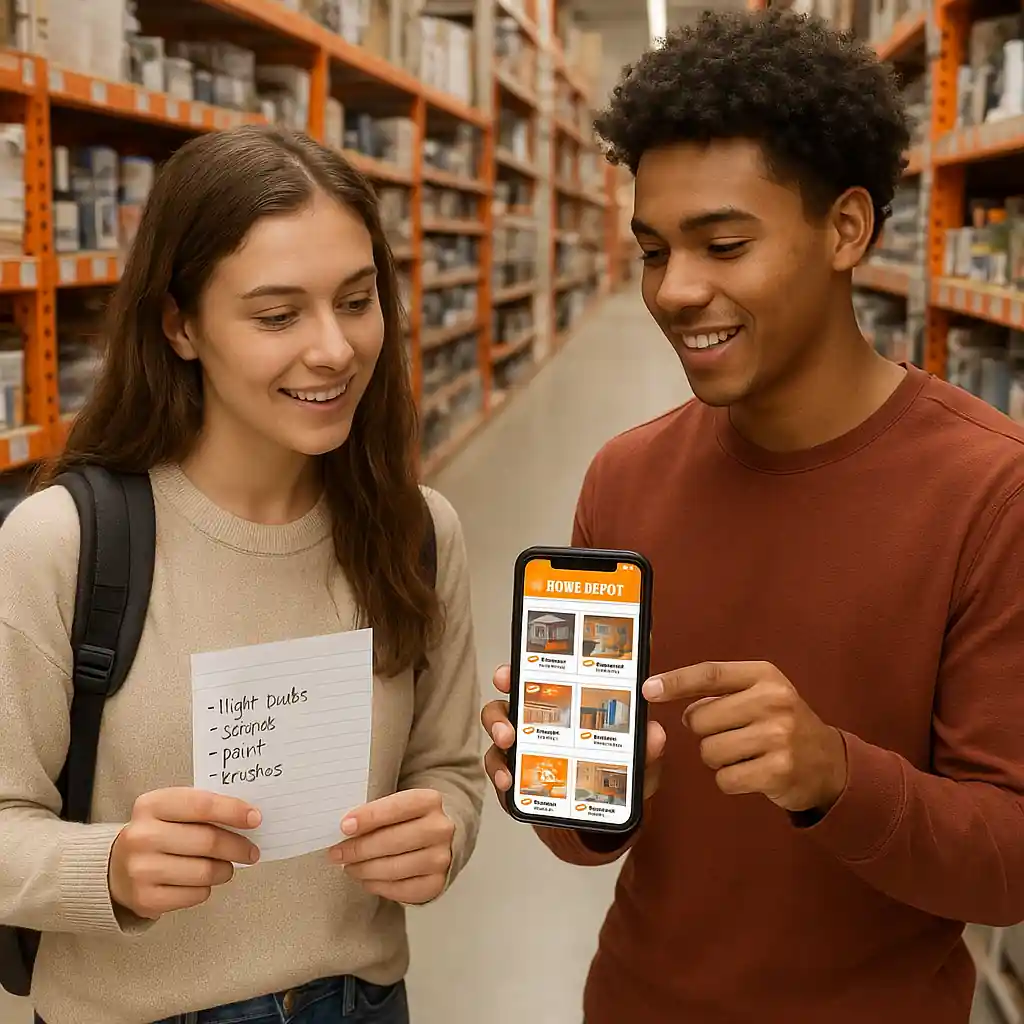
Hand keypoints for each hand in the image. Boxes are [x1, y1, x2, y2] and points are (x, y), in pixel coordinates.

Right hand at [109, 788, 260, 919]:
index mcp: (152, 805)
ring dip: (225, 870)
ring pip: (205, 871)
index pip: (202, 805)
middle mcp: (142, 836)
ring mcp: (141, 870)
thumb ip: (203, 809)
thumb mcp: (171, 810)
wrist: (115, 868)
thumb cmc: (157, 832)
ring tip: (226, 867)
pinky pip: (195, 895)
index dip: (233, 811)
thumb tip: (248, 817)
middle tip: (251, 851)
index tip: (255, 818)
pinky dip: (207, 888)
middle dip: (238, 846)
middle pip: (208, 841)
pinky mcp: (146, 899)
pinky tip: (201, 881)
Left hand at [329, 789, 453, 904]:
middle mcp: (440, 829)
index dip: (369, 817)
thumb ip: (376, 812)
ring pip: (395, 868)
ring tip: (349, 867)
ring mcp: (441, 858)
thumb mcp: (396, 805)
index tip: (344, 827)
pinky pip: (401, 890)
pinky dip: (378, 886)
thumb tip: (345, 829)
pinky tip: (366, 880)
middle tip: (336, 853)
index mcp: (430, 801)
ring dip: (365, 870)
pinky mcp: (436, 883)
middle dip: (359, 849)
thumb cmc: (407, 820)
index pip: (397, 807)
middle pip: (393, 841)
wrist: (436, 838)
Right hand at [482, 664, 666, 807]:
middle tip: (509, 697)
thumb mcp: (635, 760)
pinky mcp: (512, 769)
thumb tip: (656, 733)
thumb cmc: (613, 772)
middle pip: (512, 693)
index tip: (520, 663)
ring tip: (506, 741)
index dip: (529, 662)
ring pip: (498, 723)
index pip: (546, 672)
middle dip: (506, 690)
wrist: (599, 812)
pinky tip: (508, 781)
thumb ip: (646, 747)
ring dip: (498, 728)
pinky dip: (499, 771)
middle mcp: (538, 714)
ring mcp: (522, 741)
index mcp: (567, 700)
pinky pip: (497, 765)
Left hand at [643, 661, 847, 812]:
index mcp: (764, 676)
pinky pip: (724, 779)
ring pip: (708, 751)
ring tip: (745, 754)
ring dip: (717, 758)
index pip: (709, 674)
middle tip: (732, 734)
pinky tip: (753, 772)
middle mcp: (773, 701)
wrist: (830, 763)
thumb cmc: (783, 724)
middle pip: (699, 719)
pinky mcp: (778, 771)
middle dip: (705, 732)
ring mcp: (778, 736)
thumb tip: (667, 694)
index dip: (675, 682)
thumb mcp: (761, 693)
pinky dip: (730, 780)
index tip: (648, 689)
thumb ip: (721, 691)